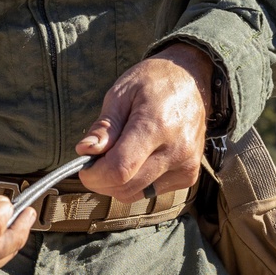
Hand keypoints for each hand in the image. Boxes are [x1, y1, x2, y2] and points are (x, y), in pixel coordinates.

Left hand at [75, 44, 212, 201]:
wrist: (192, 80)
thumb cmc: (154, 82)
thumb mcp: (122, 93)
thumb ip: (104, 126)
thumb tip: (85, 151)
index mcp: (156, 125)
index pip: (120, 168)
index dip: (94, 175)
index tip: (83, 167)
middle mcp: (176, 150)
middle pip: (126, 186)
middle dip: (101, 180)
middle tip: (95, 159)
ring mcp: (186, 166)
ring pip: (136, 194)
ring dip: (117, 183)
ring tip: (116, 156)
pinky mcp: (189, 176)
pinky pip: (151, 192)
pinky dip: (136, 182)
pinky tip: (138, 159)